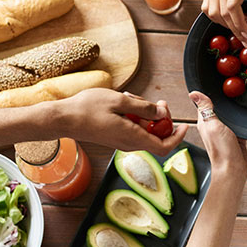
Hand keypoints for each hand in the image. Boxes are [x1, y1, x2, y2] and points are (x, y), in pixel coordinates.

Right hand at [49, 88, 186, 154]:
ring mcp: (121, 141)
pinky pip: (133, 128)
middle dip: (161, 119)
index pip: (164, 147)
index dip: (177, 138)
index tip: (183, 125)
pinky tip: (125, 103)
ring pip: (144, 130)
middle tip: (158, 103)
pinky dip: (134, 116)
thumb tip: (161, 114)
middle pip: (156, 136)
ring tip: (132, 99)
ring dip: (145, 114)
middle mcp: (129, 144)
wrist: (63, 118)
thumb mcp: (120, 101)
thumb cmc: (87, 108)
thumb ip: (143, 108)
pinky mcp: (115, 136)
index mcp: (132, 137)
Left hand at [189, 91, 246, 184]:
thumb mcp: (212, 125)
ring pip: (228, 114)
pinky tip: (245, 113)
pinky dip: (241, 117)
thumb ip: (205, 109)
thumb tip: (194, 93)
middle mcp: (213, 125)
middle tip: (231, 87)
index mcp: (204, 121)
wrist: (234, 168)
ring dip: (232, 108)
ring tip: (239, 97)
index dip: (207, 93)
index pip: (203, 103)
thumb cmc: (221, 150)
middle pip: (218, 107)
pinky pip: (238, 122)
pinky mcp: (235, 135)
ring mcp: (224, 130)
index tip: (214, 82)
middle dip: (222, 99)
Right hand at [201, 0, 246, 47]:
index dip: (240, 24)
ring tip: (237, 30)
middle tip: (245, 39)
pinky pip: (207, 5)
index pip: (233, 5)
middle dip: (234, 29)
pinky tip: (227, 20)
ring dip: (223, 24)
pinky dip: (215, 16)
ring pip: (211, 10)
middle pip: (222, 11)